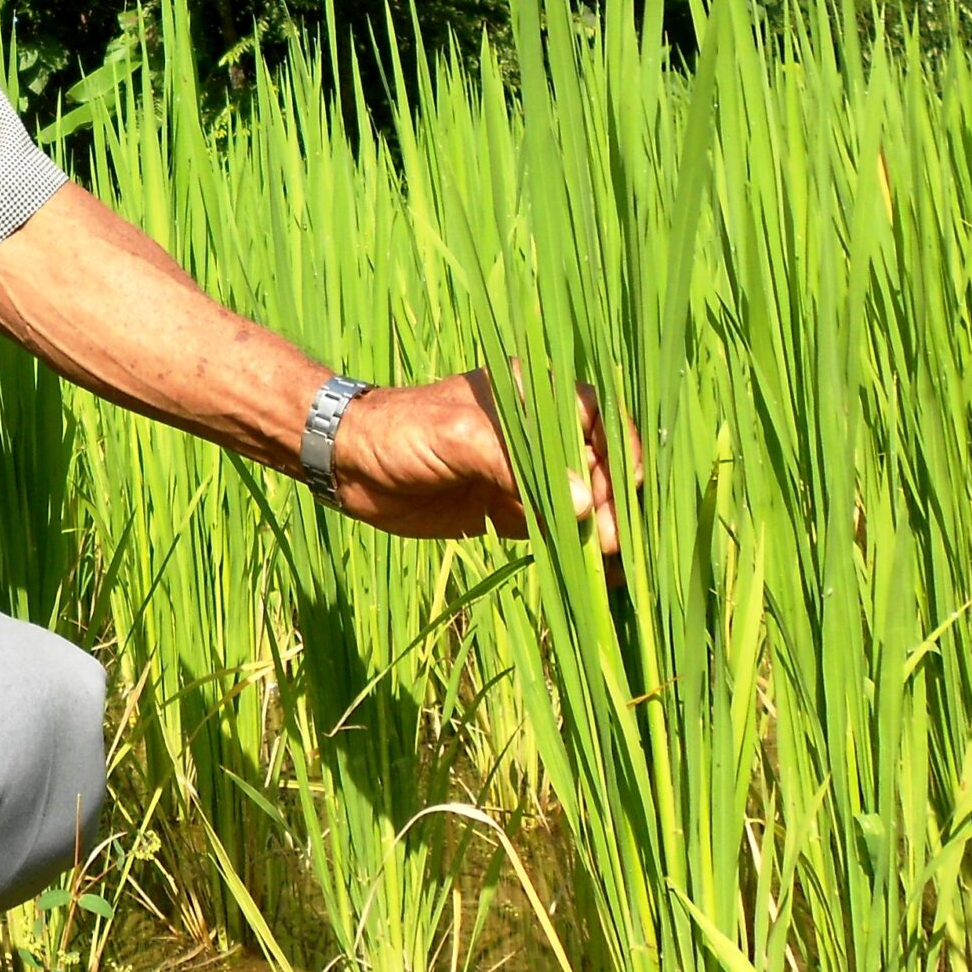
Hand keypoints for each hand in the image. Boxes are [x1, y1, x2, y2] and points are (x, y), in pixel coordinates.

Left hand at [333, 363, 629, 556]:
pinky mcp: (508, 508)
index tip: (623, 489)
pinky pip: (551, 528)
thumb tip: (584, 501)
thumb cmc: (400, 433)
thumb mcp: (457, 438)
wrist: (347, 465)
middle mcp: (532, 432)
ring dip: (597, 533)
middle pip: (593, 465)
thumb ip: (515, 466)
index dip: (616, 452)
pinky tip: (590, 576)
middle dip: (610, 503)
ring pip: (578, 501)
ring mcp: (522, 472)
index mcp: (527, 395)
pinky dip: (570, 549)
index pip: (593, 418)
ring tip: (615, 570)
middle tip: (613, 543)